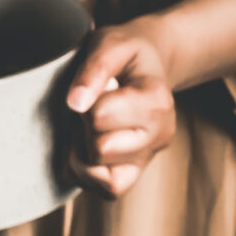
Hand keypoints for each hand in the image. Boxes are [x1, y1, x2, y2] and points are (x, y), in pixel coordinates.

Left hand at [64, 25, 176, 197]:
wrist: (145, 65)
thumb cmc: (125, 53)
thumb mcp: (110, 43)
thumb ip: (95, 68)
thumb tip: (76, 103)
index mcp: (157, 101)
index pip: (99, 118)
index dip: (83, 101)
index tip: (94, 88)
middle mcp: (160, 134)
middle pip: (99, 150)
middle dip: (84, 128)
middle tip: (92, 107)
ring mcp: (147, 157)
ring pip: (99, 177)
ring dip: (83, 152)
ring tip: (91, 127)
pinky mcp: (133, 174)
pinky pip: (104, 192)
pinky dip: (84, 174)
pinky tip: (85, 147)